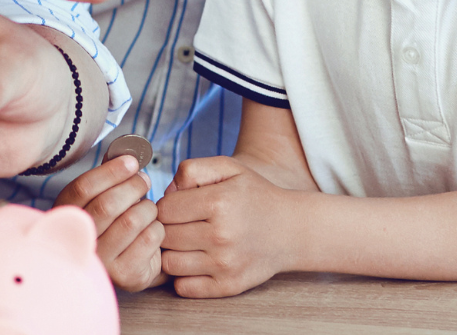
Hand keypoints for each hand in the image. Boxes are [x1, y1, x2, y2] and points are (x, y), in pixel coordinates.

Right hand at [55, 152, 163, 289]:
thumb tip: (126, 150)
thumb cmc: (113, 223)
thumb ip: (108, 175)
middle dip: (133, 186)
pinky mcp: (125, 275)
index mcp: (67, 215)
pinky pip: (149, 239)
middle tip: (145, 181)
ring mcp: (102, 262)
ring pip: (131, 221)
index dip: (111, 171)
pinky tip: (153, 228)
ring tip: (148, 208)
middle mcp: (80, 240)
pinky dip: (158, 227)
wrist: (124, 265)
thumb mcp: (102, 197)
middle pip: (108, 204)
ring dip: (147, 208)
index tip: (132, 162)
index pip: (84, 188)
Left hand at [157, 155, 294, 298]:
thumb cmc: (255, 196)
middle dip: (166, 229)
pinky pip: (184, 287)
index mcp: (219, 203)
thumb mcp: (228, 167)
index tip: (176, 206)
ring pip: (169, 264)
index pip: (165, 209)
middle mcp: (221, 236)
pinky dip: (183, 276)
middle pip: (165, 237)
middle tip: (179, 225)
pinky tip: (194, 261)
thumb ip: (191, 170)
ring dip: (172, 253)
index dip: (164, 206)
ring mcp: (225, 265)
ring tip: (185, 243)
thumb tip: (166, 193)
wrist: (291, 230)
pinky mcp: (229, 286)